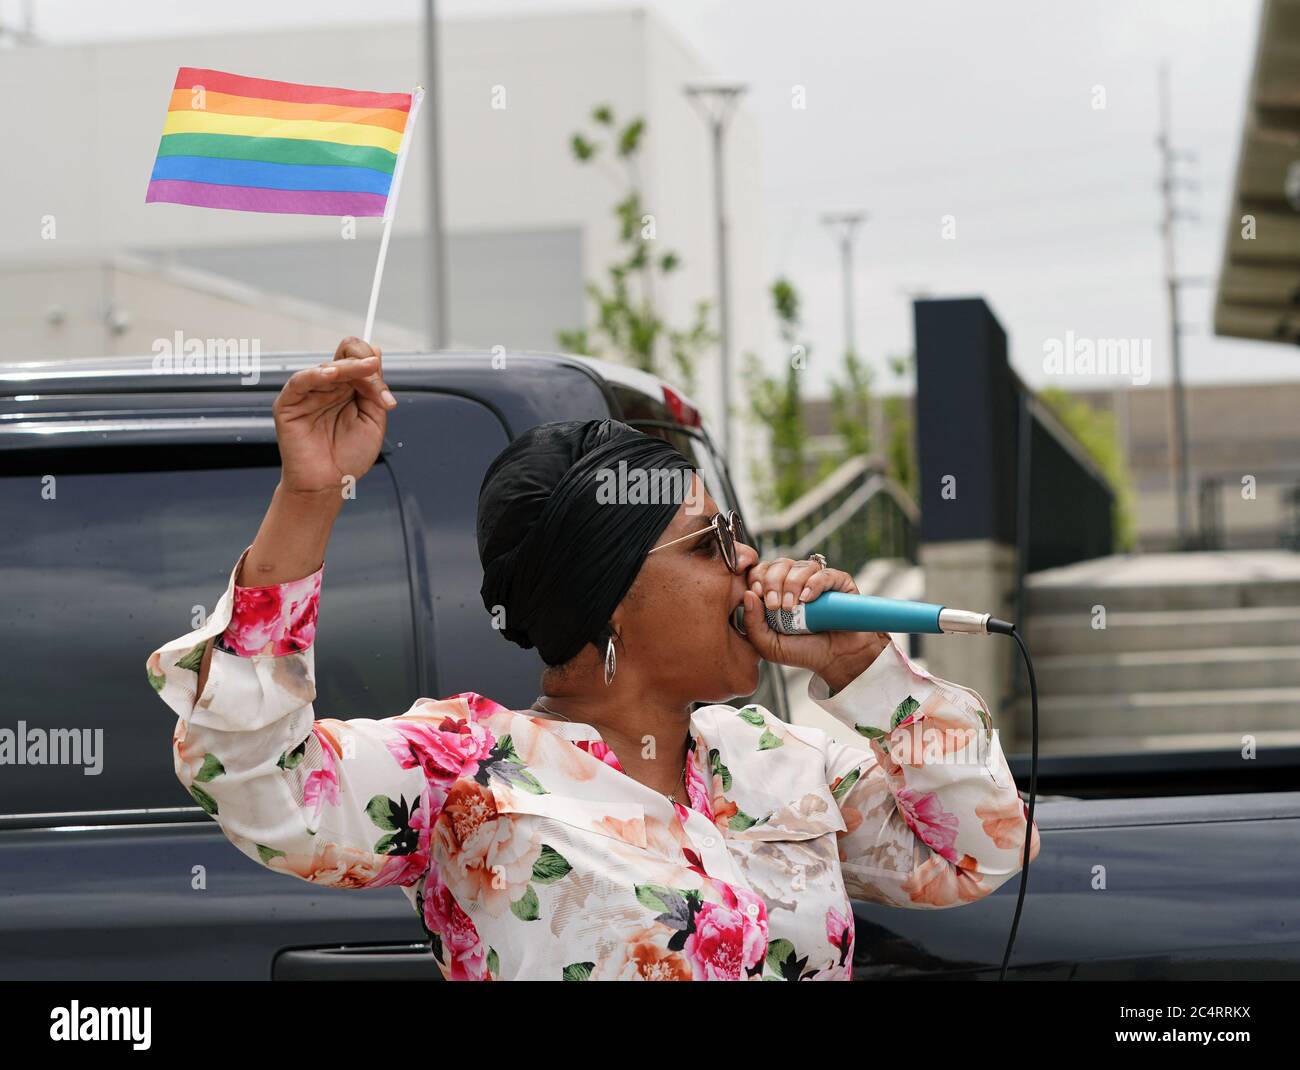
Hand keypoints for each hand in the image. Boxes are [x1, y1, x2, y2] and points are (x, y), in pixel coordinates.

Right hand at [273, 337, 396, 499]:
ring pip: (327, 366)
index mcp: (347, 389)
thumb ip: (374, 388)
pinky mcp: (289, 403)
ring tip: (365, 375)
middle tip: (380, 392)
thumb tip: (376, 352)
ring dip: (349, 369)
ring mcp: (308, 394)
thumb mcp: (373, 419)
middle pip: (345, 358)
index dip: (373, 368)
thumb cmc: (349, 457)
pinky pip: (300, 381)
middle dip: (366, 372)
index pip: (358, 360)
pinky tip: (331, 375)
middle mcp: (327, 387)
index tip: (386, 395)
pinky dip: (316, 374)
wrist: (329, 484)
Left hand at [740, 557, 891, 692]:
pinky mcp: (839, 583)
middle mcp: (796, 581)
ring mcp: (817, 580)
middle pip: (779, 564)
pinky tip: (808, 599)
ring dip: (792, 584)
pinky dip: (814, 584)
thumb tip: (748, 594)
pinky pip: (825, 574)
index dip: (757, 577)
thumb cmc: (801, 651)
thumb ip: (752, 624)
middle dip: (773, 582)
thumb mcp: (768, 644)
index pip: (761, 569)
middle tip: (775, 605)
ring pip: (800, 566)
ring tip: (792, 607)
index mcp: (776, 591)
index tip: (757, 594)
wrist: (833, 660)